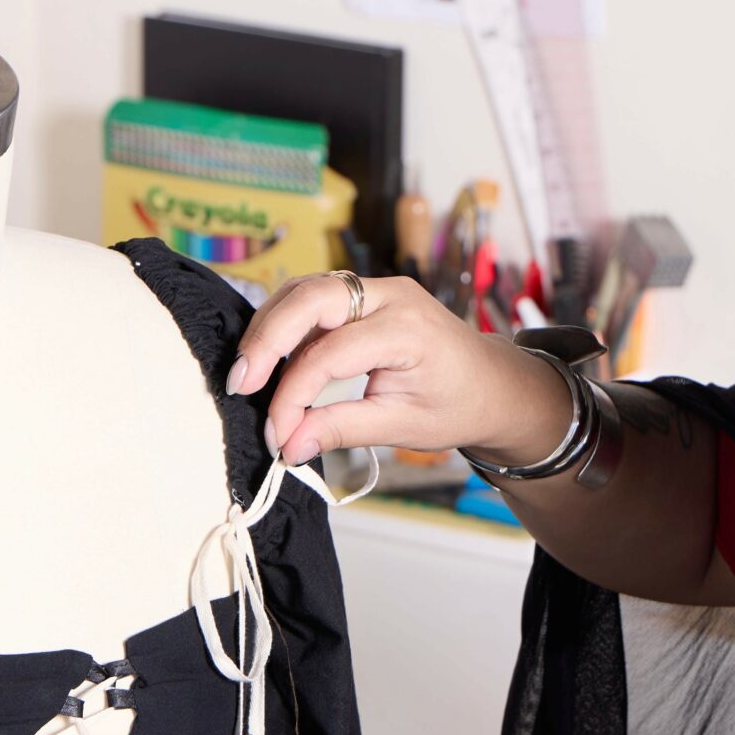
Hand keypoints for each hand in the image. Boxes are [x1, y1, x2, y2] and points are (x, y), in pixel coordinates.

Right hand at [229, 272, 572, 467]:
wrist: (494, 384)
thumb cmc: (458, 405)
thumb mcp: (402, 426)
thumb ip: (342, 430)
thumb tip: (288, 445)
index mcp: (407, 328)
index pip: (328, 355)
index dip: (292, 396)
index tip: (278, 434)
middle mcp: (390, 295)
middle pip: (308, 298)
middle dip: (266, 341)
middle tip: (240, 385)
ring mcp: (376, 289)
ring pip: (304, 289)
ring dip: (270, 327)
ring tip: (248, 373)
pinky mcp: (364, 295)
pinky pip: (313, 297)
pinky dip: (286, 323)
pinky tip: (270, 357)